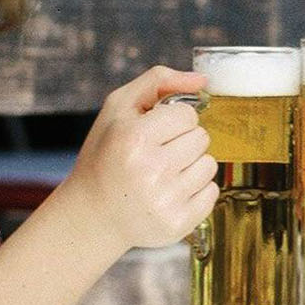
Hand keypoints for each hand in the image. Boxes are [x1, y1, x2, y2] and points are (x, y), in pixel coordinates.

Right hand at [61, 67, 218, 250]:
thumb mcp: (118, 109)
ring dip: (191, 166)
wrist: (92, 214)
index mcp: (134, 138)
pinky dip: (196, 190)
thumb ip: (159, 82)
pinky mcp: (177, 224)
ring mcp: (165, 200)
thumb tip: (203, 81)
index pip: (188, 114)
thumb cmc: (106, 155)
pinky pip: (212, 192)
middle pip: (202, 137)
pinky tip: (170, 192)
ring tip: (163, 174)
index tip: (154, 132)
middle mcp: (150, 171)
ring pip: (210, 164)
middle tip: (157, 154)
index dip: (173, 120)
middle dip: (183, 141)